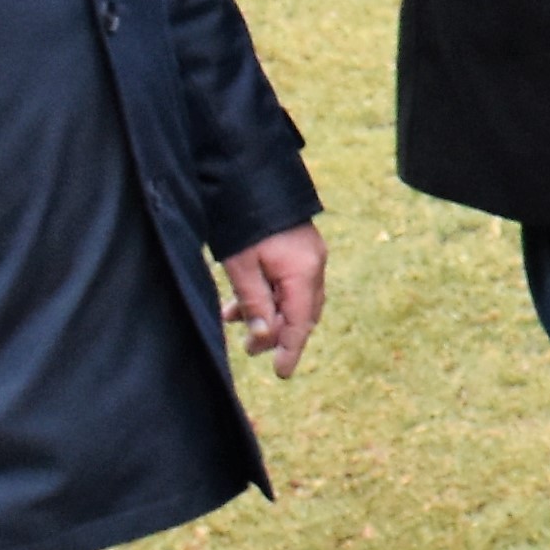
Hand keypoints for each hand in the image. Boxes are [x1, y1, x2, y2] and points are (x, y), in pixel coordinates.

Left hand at [219, 225, 327, 372]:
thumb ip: (255, 304)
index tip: (281, 373)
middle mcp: (313, 265)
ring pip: (294, 297)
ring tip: (235, 321)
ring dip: (269, 312)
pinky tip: (241, 299)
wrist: (252, 176)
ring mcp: (310, 255)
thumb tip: (265, 338)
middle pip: (302, 312)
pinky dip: (270, 295)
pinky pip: (290, 281)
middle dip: (277, 332)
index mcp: (303, 272)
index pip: (301, 322)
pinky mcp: (300, 247)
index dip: (291, 349)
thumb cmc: (243, 221)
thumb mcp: (242, 267)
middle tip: (250, 348)